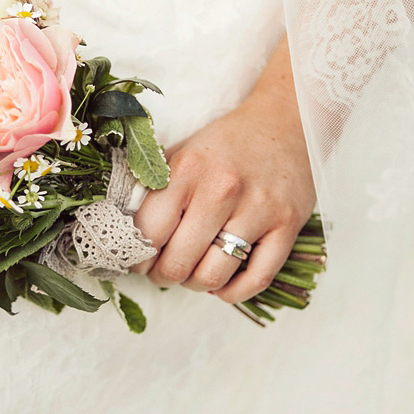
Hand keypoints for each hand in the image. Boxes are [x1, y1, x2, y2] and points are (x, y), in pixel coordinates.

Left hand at [131, 35, 315, 303]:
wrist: (284, 121)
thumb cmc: (224, 145)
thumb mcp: (181, 155)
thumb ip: (154, 192)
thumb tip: (126, 237)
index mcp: (186, 169)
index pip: (148, 233)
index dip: (137, 256)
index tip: (137, 259)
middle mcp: (221, 189)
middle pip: (178, 262)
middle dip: (163, 275)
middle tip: (162, 271)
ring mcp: (258, 209)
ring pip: (213, 275)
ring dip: (195, 285)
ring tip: (191, 274)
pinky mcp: (288, 224)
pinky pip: (257, 279)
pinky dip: (233, 293)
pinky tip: (221, 285)